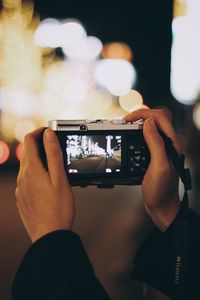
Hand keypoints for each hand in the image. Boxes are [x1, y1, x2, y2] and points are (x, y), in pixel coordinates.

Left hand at [15, 128, 74, 242]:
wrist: (49, 235)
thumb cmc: (59, 208)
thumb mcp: (60, 178)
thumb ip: (54, 154)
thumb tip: (48, 134)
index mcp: (31, 170)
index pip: (29, 141)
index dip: (39, 131)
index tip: (49, 130)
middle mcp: (22, 177)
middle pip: (28, 153)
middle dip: (40, 146)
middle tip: (56, 147)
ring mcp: (20, 189)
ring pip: (28, 167)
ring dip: (39, 161)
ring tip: (55, 167)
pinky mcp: (22, 198)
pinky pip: (27, 180)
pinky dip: (36, 174)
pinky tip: (48, 184)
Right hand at [125, 108, 180, 230]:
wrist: (162, 205)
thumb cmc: (161, 190)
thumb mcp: (158, 166)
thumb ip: (155, 143)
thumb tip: (148, 123)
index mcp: (173, 144)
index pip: (160, 117)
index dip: (143, 114)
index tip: (127, 119)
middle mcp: (171, 143)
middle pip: (158, 117)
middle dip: (141, 114)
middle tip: (126, 121)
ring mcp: (164, 147)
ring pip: (153, 125)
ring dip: (140, 122)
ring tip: (127, 126)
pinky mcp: (158, 152)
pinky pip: (149, 135)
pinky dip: (139, 132)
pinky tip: (131, 136)